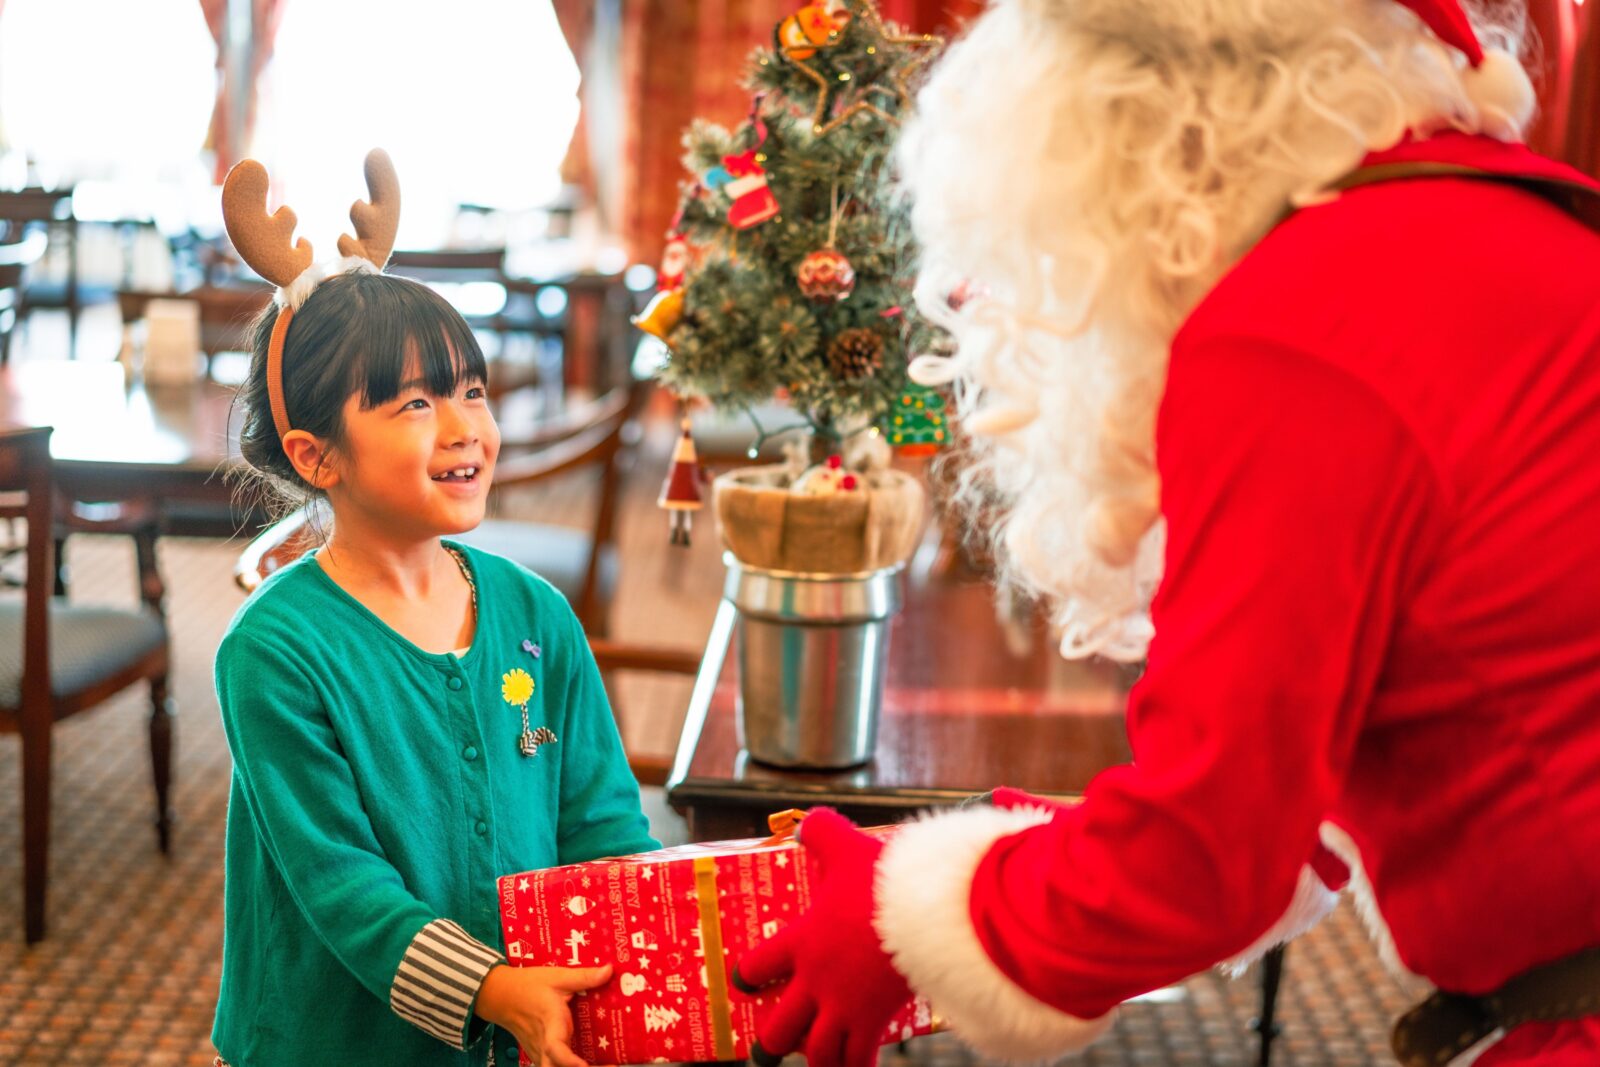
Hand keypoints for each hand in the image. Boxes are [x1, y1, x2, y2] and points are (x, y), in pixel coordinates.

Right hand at [474, 963, 611, 1066]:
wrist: (500, 996)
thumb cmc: (528, 986)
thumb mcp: (557, 977)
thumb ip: (584, 977)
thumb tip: (608, 971)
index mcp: (550, 1023)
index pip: (555, 1048)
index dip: (569, 1061)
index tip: (584, 1066)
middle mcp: (543, 1043)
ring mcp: (540, 1052)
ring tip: (604, 1066)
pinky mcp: (540, 1054)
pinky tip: (588, 1063)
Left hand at [735, 809, 911, 1066]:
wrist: (925, 910)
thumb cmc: (883, 879)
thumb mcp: (845, 845)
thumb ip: (821, 831)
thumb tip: (804, 824)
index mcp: (802, 941)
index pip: (759, 964)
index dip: (748, 975)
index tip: (743, 982)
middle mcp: (816, 980)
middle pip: (779, 1026)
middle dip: (770, 1043)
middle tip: (764, 1052)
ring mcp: (844, 1005)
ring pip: (817, 1051)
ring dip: (813, 1061)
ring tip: (813, 1066)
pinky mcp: (875, 1019)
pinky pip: (860, 1058)